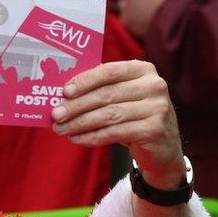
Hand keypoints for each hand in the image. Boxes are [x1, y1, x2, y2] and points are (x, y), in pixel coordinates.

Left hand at [51, 60, 185, 188]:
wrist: (161, 146)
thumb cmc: (133, 116)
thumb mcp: (121, 98)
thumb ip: (100, 90)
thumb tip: (62, 96)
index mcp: (143, 70)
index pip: (109, 71)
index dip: (85, 81)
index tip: (64, 92)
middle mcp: (154, 85)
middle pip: (106, 95)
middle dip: (76, 106)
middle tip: (55, 115)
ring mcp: (157, 107)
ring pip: (108, 115)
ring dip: (80, 123)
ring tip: (61, 129)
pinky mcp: (154, 129)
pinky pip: (115, 133)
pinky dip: (92, 137)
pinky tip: (76, 139)